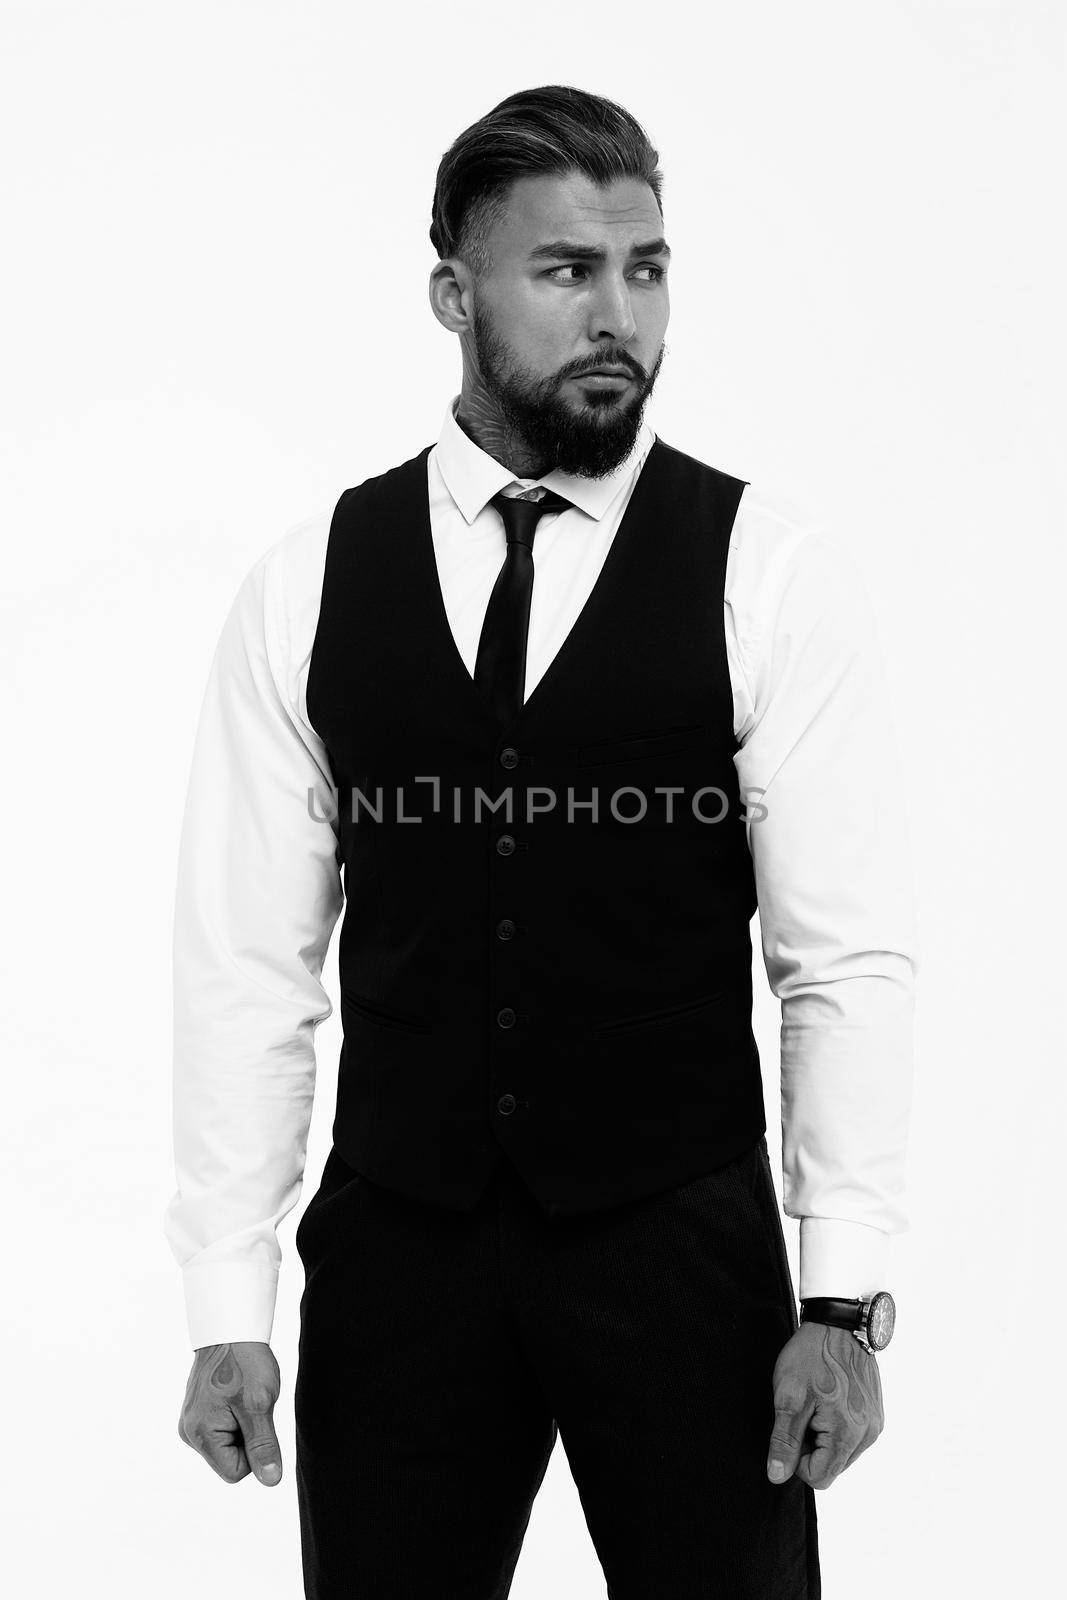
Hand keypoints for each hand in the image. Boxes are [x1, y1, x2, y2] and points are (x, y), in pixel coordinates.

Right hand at [178, 1341, 282, 1485]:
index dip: (255, 1450)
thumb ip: (263, 1446)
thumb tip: (271, 1480)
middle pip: (230, 1460)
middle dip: (248, 1436)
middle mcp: (189, 1433)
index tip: (256, 1417)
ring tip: (243, 1396)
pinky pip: (223, 1429)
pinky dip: (236, 1416)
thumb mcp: (260, 1404)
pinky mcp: (198, 1412)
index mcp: (199, 1435)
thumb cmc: (245, 1362)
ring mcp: (191, 1422)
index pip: (236, 1472)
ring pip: (229, 1444)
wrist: (230, 1328)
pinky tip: (236, 1394)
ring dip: (243, 1425)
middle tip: (251, 1404)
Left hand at [766, 1321, 882, 1489]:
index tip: (792, 1428)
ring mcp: (874, 1422)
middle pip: (832, 1466)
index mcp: (849, 1434)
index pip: (820, 1477)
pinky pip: (852, 1435)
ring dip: (823, 1436)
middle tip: (803, 1411)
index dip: (797, 1460)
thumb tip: (777, 1476)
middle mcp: (868, 1434)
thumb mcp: (789, 1397)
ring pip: (841, 1452)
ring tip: (816, 1402)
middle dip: (811, 1447)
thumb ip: (784, 1441)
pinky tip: (827, 1398)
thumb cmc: (812, 1355)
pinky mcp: (874, 1411)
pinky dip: (835, 1425)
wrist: (837, 1322)